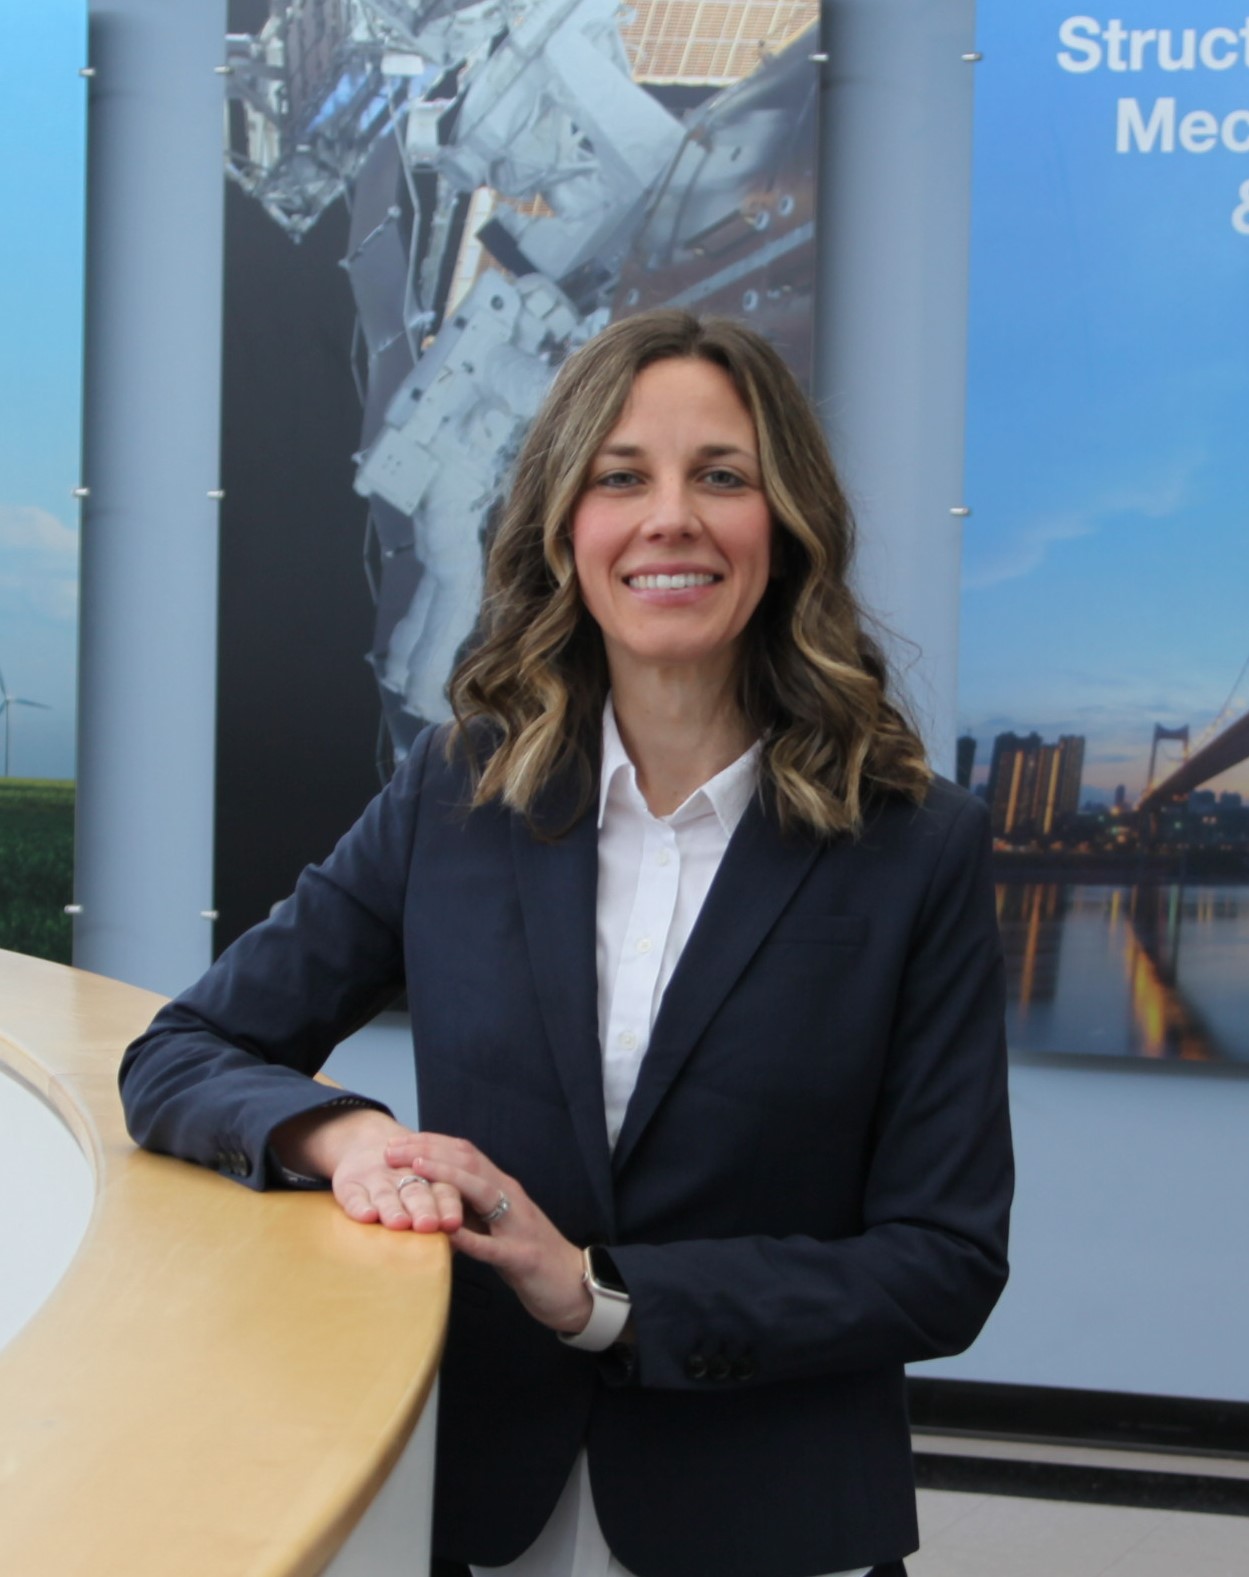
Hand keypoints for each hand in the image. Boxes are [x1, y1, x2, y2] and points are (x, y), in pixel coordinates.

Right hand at [269, 1106, 464, 1232]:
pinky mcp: (349, 1184)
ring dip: (393, 1208)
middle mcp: (404, 1178)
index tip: (452, 1223)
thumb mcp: (426, 1190)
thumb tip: (461, 1243)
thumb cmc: (404, 1184)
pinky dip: (359, 1206)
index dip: (448, 1206)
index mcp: (430, 1180)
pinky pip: (353, 1196)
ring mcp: (375, 1180)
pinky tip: (367, 1216)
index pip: (444, 1191)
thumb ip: (443, 1215)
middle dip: (423, 1207)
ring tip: (399, 1223)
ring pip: (386, 1194)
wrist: (364, 1142)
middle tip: (428, 1224)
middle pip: (416, 1192)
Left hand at [384, 1132, 591, 1334]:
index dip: (430, 1143)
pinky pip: (494, 1246)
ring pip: (483, 1192)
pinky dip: (470, 1239)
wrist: (572, 1284)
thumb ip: (469, 1209)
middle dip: (428, 1151)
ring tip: (416, 1171)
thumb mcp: (494, 1225)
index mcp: (502, 1188)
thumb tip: (430, 1197)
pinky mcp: (524, 1256)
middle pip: (469, 1163)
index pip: (464, 1154)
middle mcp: (511, 1197)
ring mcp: (519, 1225)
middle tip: (391, 1151)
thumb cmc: (528, 1254)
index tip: (396, 1141)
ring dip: (449, 1178)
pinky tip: (447, 1234)